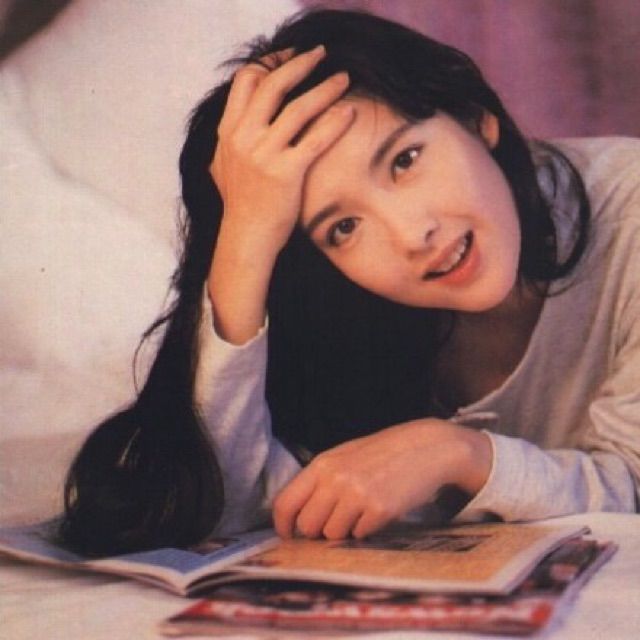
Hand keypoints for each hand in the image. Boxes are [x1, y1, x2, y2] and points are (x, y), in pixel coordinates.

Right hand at [211, 45, 354, 253]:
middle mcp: (243, 137)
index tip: (291, 58)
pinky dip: (335, 121)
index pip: (246, 80)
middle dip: (300, 63)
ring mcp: (263, 154)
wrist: (246, 238)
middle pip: (272, 84)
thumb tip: (237, 121)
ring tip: (344, 78)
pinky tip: (349, 111)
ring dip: (324, 88)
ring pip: (297, 107)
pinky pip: (315, 138)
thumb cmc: (240, 205)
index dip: (270, 62)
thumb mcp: (222, 166)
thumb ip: (230, 140)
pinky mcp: (285, 172)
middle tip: (321, 55)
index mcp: (228, 131)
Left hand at [273, 419, 492, 539]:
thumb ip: (321, 482)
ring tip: (361, 511)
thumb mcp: (345, 457)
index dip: (282, 526)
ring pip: (332, 535)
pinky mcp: (380, 509)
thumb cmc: (383, 454)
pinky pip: (360, 535)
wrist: (426, 447)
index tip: (288, 536)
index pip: (285, 502)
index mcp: (322, 465)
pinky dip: (367, 530)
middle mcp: (335, 479)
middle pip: (307, 526)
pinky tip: (379, 510)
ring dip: (345, 531)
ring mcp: (357, 494)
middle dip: (318, 531)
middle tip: (337, 520)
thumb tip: (296, 517)